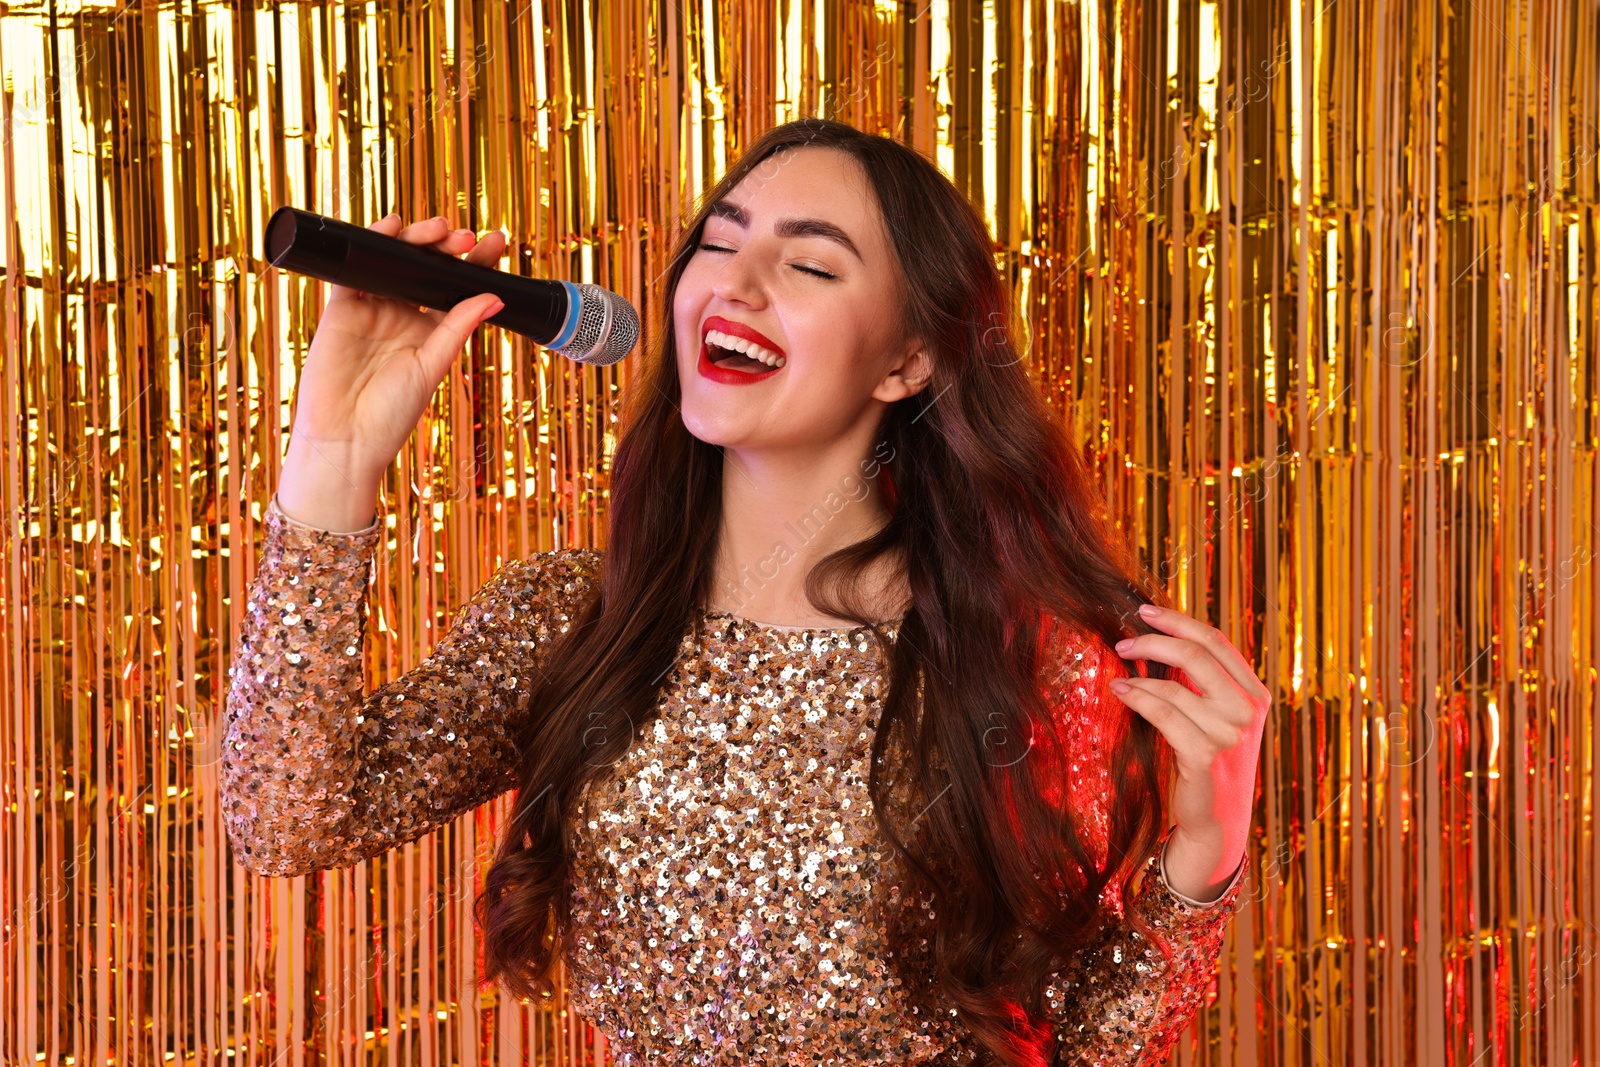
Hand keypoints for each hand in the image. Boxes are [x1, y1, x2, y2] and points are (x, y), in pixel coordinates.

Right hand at [290, 213, 508, 479]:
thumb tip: (495, 297)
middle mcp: (402, 315)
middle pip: (426, 269)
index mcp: (430, 331)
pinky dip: (369, 244)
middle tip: (466, 236)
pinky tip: (389, 227)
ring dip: (415, 240)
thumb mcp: (432, 366)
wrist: (345, 438)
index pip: (456, 289)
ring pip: (393, 261)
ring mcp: (372, 309)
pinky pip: (354, 268)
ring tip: (439, 229)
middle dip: (447, 247)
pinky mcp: (341, 308)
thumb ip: (457, 327)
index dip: (475, 265)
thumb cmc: (391, 413)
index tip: (495, 243)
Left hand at [1108, 604, 1268, 897]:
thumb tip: (1161, 641)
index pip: (1216, 640)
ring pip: (1174, 685)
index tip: (1145, 611)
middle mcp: (1247, 711)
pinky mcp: (1204, 757)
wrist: (1216, 820)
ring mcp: (1229, 734)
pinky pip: (1163, 713)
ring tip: (1119, 674)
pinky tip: (1120, 691)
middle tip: (1123, 641)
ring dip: (1139, 676)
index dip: (1179, 620)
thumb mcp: (1216, 717)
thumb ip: (1201, 682)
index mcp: (1254, 694)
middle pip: (1196, 653)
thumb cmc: (1209, 763)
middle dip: (1154, 640)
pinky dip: (1137, 697)